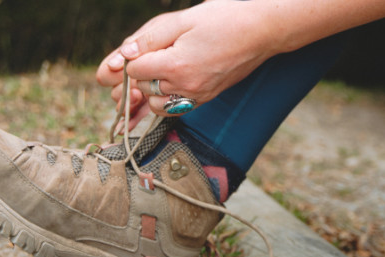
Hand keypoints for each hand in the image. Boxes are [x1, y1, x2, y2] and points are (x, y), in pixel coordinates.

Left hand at [96, 1, 284, 115]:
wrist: (261, 31)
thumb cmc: (223, 19)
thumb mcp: (182, 20)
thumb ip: (149, 38)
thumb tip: (123, 56)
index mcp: (176, 65)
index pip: (134, 71)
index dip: (132, 57)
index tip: (141, 46)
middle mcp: (186, 87)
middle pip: (142, 88)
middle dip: (140, 72)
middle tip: (153, 52)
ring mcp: (198, 96)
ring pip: (155, 104)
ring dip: (150, 89)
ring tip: (161, 67)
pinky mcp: (206, 99)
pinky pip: (173, 109)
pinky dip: (165, 99)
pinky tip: (170, 81)